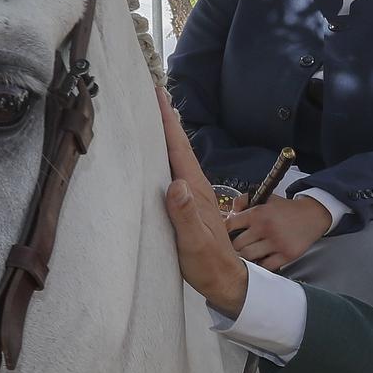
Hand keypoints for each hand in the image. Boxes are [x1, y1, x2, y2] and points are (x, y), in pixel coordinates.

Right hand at [159, 92, 248, 317]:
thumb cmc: (208, 263)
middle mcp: (194, 186)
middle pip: (177, 146)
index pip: (179, 148)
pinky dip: (164, 156)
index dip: (167, 121)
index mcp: (195, 189)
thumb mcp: (194, 242)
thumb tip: (176, 184)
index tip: (157, 93)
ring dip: (163, 135)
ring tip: (148, 116)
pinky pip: (173, 171)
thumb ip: (184, 215)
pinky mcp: (188, 203)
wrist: (225, 279)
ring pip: (175, 156)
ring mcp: (192, 194)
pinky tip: (155, 155)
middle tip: (148, 93)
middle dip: (164, 119)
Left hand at [226, 195, 331, 270]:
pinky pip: (265, 266)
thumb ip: (245, 200)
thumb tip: (231, 210)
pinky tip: (260, 260)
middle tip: (235, 248)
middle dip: (234, 246)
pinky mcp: (286, 255)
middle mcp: (265, 227)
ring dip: (245, 257)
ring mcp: (276, 243)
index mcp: (258, 213)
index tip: (226, 235)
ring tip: (246, 255)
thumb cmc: (286, 210)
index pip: (230, 224)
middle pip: (236, 244)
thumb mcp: (266, 199)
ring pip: (248, 256)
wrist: (312, 216)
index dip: (224, 231)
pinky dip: (260, 265)